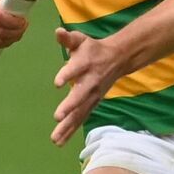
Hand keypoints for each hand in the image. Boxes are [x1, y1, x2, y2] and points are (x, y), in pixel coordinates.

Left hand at [51, 28, 127, 145]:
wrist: (118, 58)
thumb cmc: (93, 49)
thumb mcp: (81, 40)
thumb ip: (68, 38)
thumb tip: (57, 31)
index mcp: (86, 62)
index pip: (76, 69)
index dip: (67, 74)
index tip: (57, 83)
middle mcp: (90, 81)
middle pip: (80, 95)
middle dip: (70, 106)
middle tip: (57, 116)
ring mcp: (93, 95)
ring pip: (81, 111)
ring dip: (68, 125)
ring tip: (54, 138)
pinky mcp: (93, 103)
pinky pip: (81, 118)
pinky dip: (71, 130)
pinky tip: (59, 141)